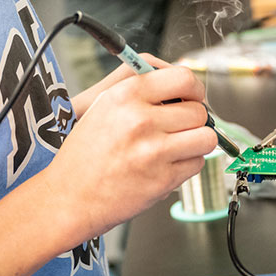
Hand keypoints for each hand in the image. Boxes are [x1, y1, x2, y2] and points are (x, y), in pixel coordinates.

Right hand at [43, 65, 216, 238]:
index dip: (194, 88)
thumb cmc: (85, 154)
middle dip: (194, 119)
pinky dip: (188, 164)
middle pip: (199, 110)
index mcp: (126, 95)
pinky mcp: (163, 179)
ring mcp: (153, 150)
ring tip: (179, 145)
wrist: (69, 197)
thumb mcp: (103, 106)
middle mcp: (140, 119)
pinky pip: (197, 163)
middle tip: (180, 126)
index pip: (183, 78)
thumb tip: (181, 83)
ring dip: (197, 141)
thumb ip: (142, 89)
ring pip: (206, 137)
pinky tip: (167, 165)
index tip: (192, 96)